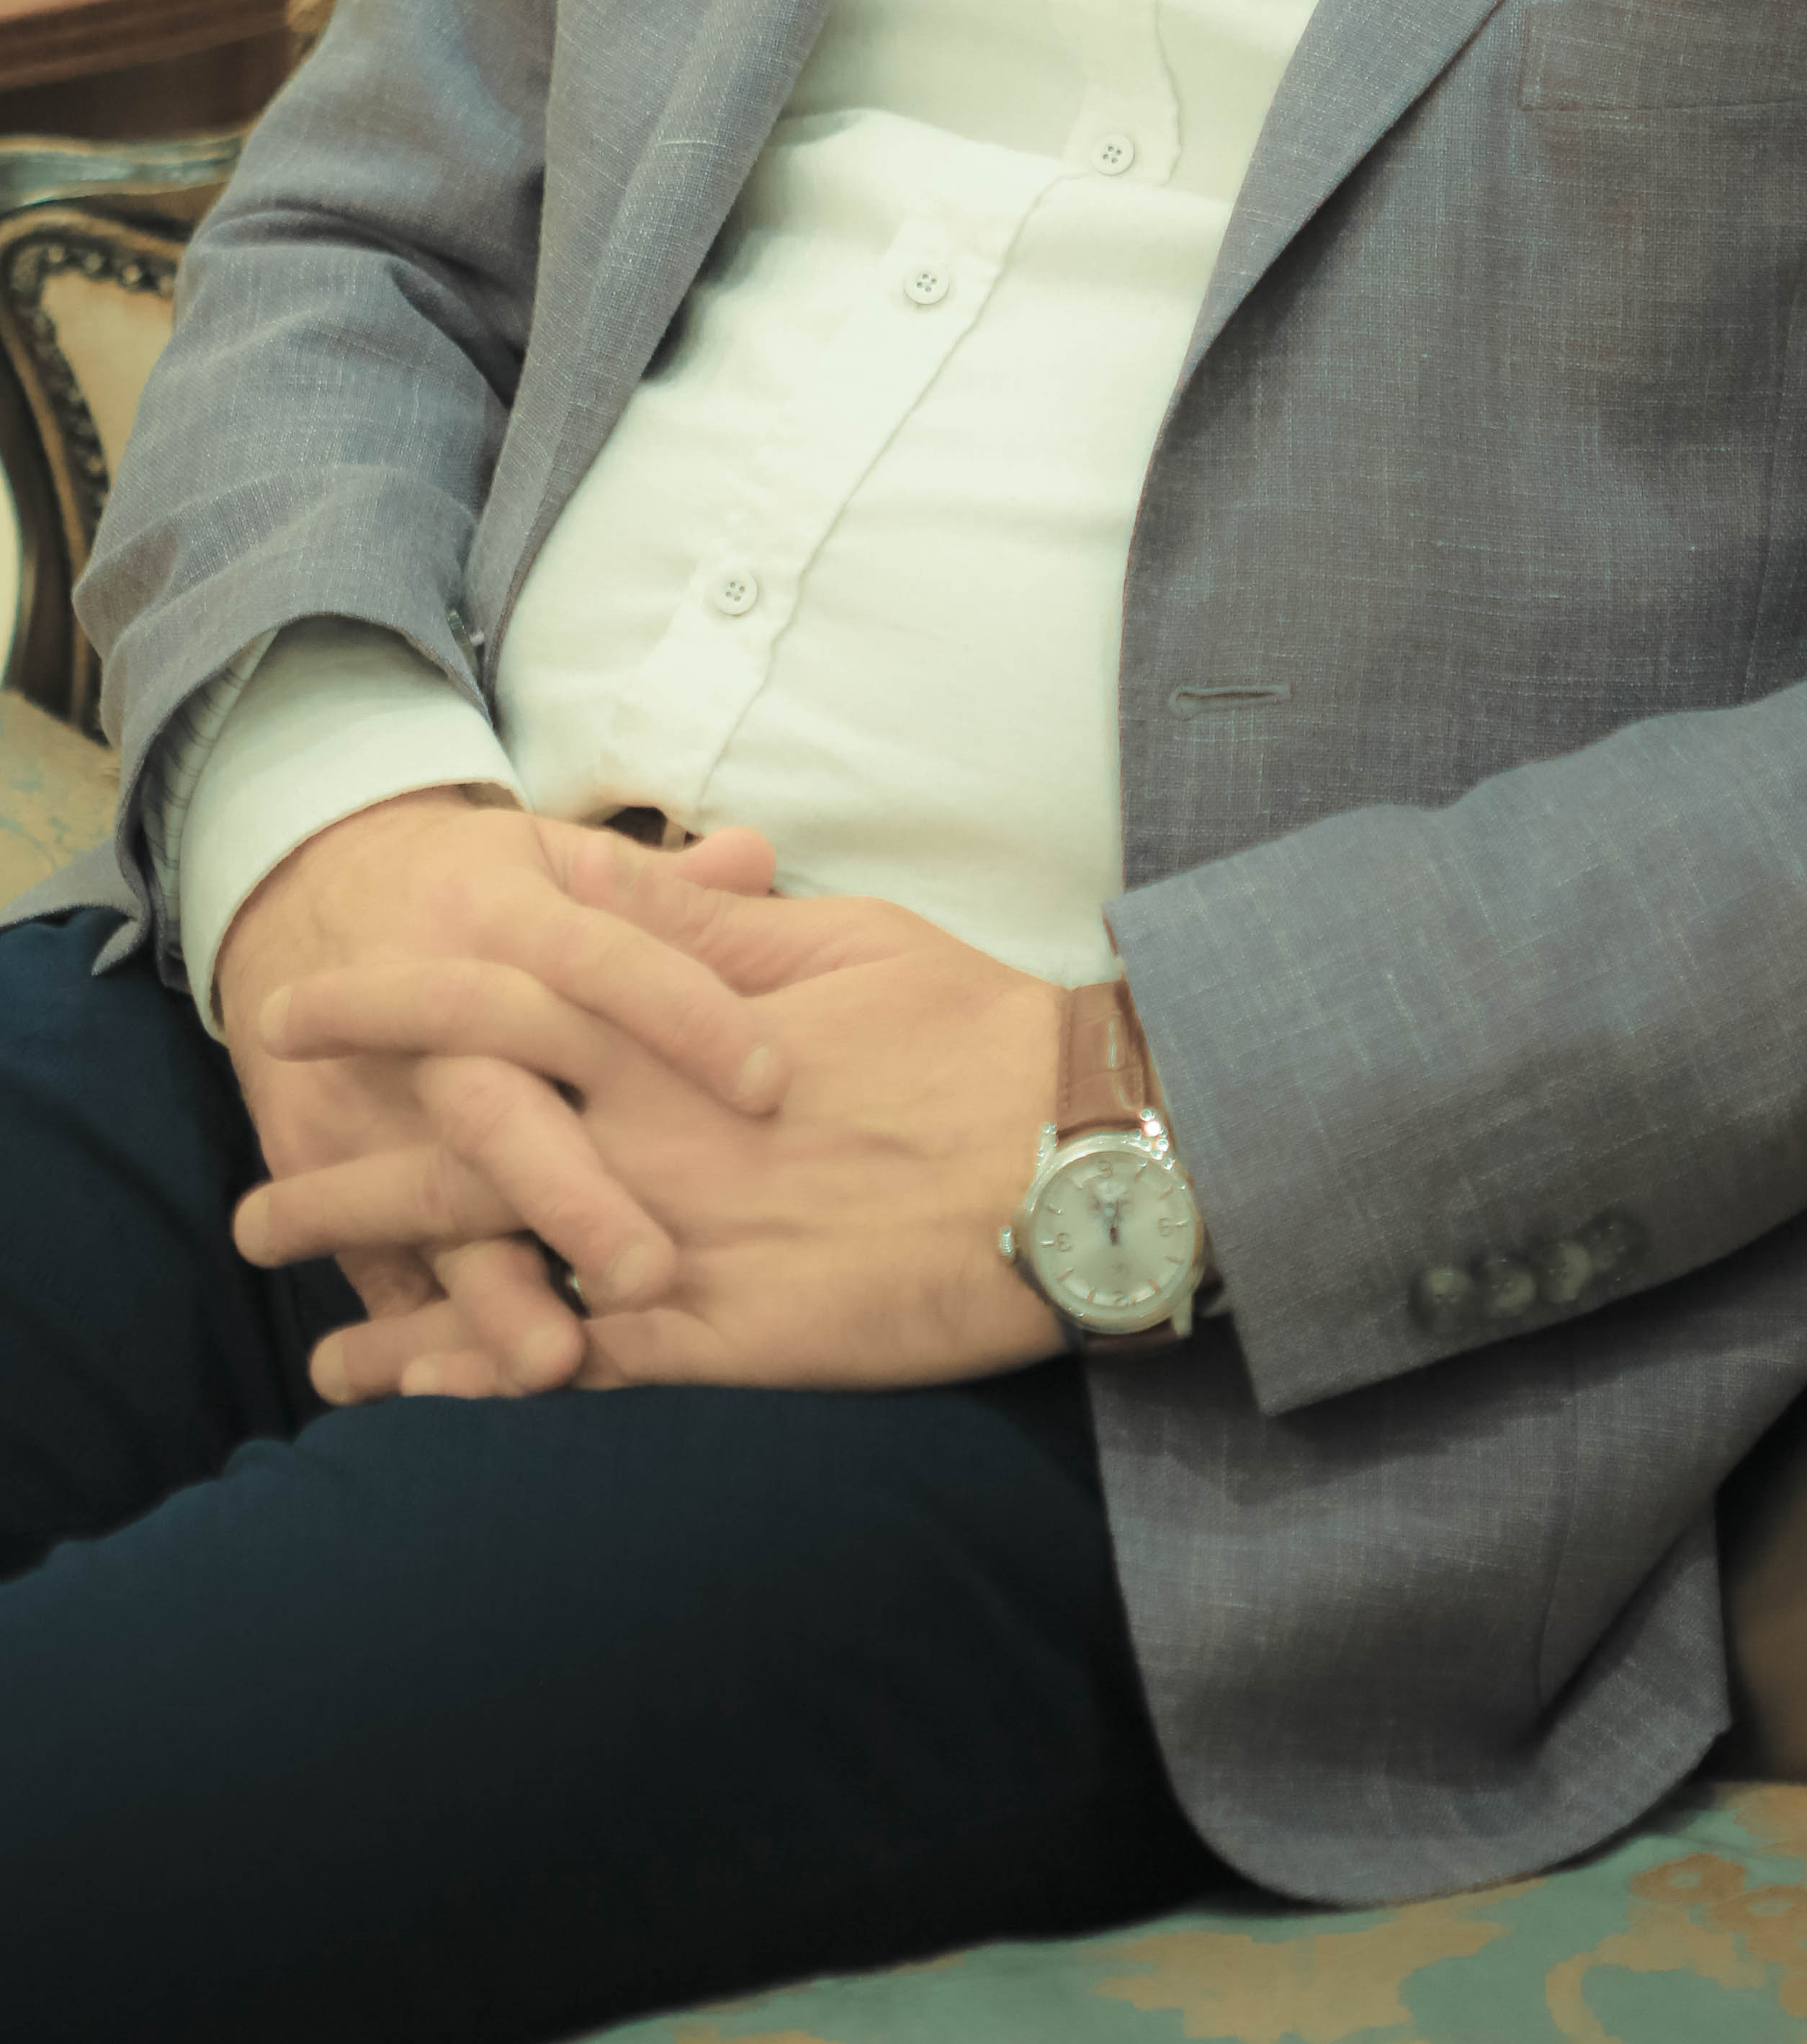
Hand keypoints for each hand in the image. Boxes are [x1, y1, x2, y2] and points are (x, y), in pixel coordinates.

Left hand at [235, 841, 1065, 1401]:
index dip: (386, 1004)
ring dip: (394, 1303)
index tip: (300, 1008)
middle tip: (252, 1204)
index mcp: (677, 1028)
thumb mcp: (845, 942)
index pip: (496, 1001)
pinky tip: (426, 1411)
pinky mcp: (725, 1337)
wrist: (1073, 1152)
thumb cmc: (972, 1034)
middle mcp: (655, 1134)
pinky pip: (577, 1367)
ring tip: (309, 1342)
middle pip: (461, 1146)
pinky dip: (488, 1386)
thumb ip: (715, 927)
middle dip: (346, 1173)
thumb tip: (619, 876)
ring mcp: (681, 1241)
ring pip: (497, 1269)